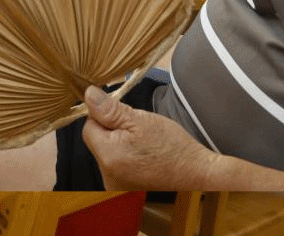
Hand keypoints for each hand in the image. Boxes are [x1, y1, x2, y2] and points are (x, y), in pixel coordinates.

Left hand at [80, 85, 214, 189]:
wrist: (195, 171)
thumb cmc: (171, 145)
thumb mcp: (140, 119)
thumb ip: (110, 109)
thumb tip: (88, 95)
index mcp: (109, 156)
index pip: (88, 127)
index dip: (104, 115)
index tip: (124, 115)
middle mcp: (107, 175)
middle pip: (96, 140)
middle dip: (112, 129)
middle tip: (137, 129)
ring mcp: (115, 185)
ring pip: (106, 151)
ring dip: (118, 142)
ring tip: (142, 142)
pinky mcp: (123, 188)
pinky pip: (115, 163)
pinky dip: (124, 155)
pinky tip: (142, 154)